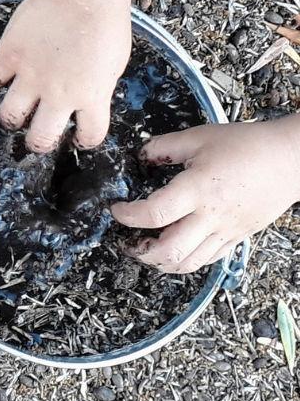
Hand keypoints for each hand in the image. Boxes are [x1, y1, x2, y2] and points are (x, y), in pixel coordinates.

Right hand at [0, 0, 130, 152]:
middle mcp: (58, 94)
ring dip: (12, 116)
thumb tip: (87, 94)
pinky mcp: (9, 55)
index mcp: (91, 97)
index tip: (78, 137)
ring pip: (10, 115)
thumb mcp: (114, 62)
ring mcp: (30, 76)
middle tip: (37, 137)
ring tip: (15, 110)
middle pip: (40, 138)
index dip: (83, 140)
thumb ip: (97, 86)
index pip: (88, 136)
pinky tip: (5, 73)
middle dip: (38, 142)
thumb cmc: (103, 19)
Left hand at [110, 117, 299, 272]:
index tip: (117, 209)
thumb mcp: (198, 137)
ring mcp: (226, 231)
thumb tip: (140, 155)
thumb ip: (163, 146)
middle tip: (126, 240)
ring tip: (146, 249)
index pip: (155, 213)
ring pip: (190, 263)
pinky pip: (208, 260)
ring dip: (162, 262)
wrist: (288, 161)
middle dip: (141, 251)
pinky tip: (175, 247)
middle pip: (171, 251)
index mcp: (197, 189)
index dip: (129, 215)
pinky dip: (186, 260)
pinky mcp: (236, 238)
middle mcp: (211, 216)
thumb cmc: (247, 146)